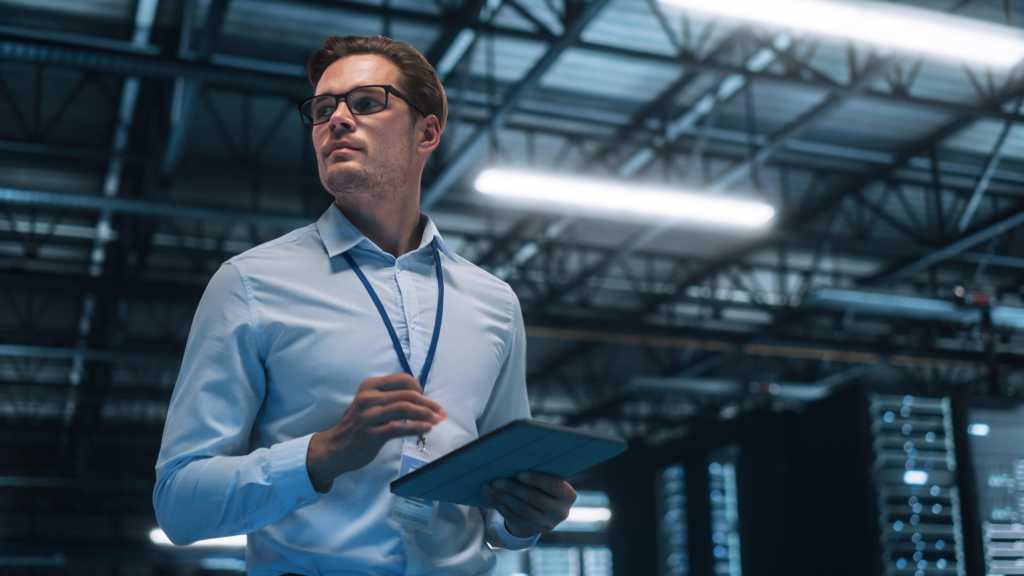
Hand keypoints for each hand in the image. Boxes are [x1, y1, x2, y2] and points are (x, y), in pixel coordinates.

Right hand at [306, 373, 445, 492]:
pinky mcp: (371, 433)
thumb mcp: (369, 403)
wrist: (335, 447)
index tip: (427, 398)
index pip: (403, 379)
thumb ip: (390, 396)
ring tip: (437, 420)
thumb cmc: (357, 425)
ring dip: (426, 414)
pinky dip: (417, 427)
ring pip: (405, 408)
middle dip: (429, 403)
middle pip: (407, 394)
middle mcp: (368, 397)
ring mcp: (369, 415)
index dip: (419, 388)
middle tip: (441, 412)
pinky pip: (400, 427)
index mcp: (370, 386)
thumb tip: (419, 391)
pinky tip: (427, 429)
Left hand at [483, 472, 576, 537]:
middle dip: (514, 488)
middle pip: (535, 499)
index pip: (554, 486)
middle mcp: (560, 512)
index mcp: (568, 495)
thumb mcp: (548, 478)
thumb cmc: (543, 484)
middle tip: (496, 480)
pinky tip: (491, 496)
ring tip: (491, 487)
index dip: (536, 480)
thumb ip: (540, 470)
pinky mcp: (531, 530)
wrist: (542, 510)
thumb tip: (514, 458)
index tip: (519, 474)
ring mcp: (546, 524)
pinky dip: (501, 505)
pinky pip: (514, 517)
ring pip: (522, 510)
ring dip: (505, 497)